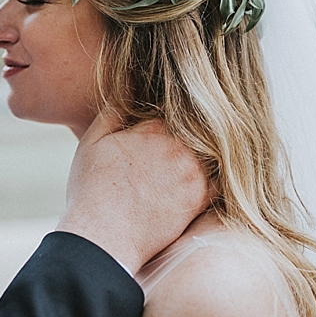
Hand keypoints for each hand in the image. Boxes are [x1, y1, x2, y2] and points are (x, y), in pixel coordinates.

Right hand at [57, 112, 208, 274]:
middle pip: (197, 128)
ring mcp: (194, 173)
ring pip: (213, 151)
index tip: (164, 126)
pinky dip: (220, 175)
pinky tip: (213, 176)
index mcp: (154, 127)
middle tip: (181, 146)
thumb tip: (131, 79)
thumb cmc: (92, 190)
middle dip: (191, 132)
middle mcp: (180, 146)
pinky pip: (223, 180)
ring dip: (207, 151)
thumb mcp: (95, 140)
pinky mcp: (201, 199)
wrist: (104, 238)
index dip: (170, 116)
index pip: (175, 108)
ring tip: (190, 161)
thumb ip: (115, 108)